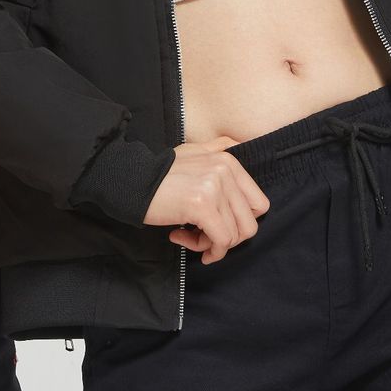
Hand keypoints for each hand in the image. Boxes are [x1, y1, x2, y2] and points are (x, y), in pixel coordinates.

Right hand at [143, 136, 269, 263]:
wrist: (131, 180)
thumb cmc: (160, 172)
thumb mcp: (192, 152)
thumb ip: (216, 147)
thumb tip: (235, 141)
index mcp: (229, 161)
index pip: (259, 205)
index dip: (240, 223)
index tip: (219, 227)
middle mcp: (226, 172)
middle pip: (249, 225)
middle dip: (226, 239)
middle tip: (203, 238)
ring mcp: (215, 188)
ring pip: (234, 237)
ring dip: (210, 245)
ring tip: (187, 236)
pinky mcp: (202, 205)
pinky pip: (220, 241)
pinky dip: (205, 250)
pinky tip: (180, 238)